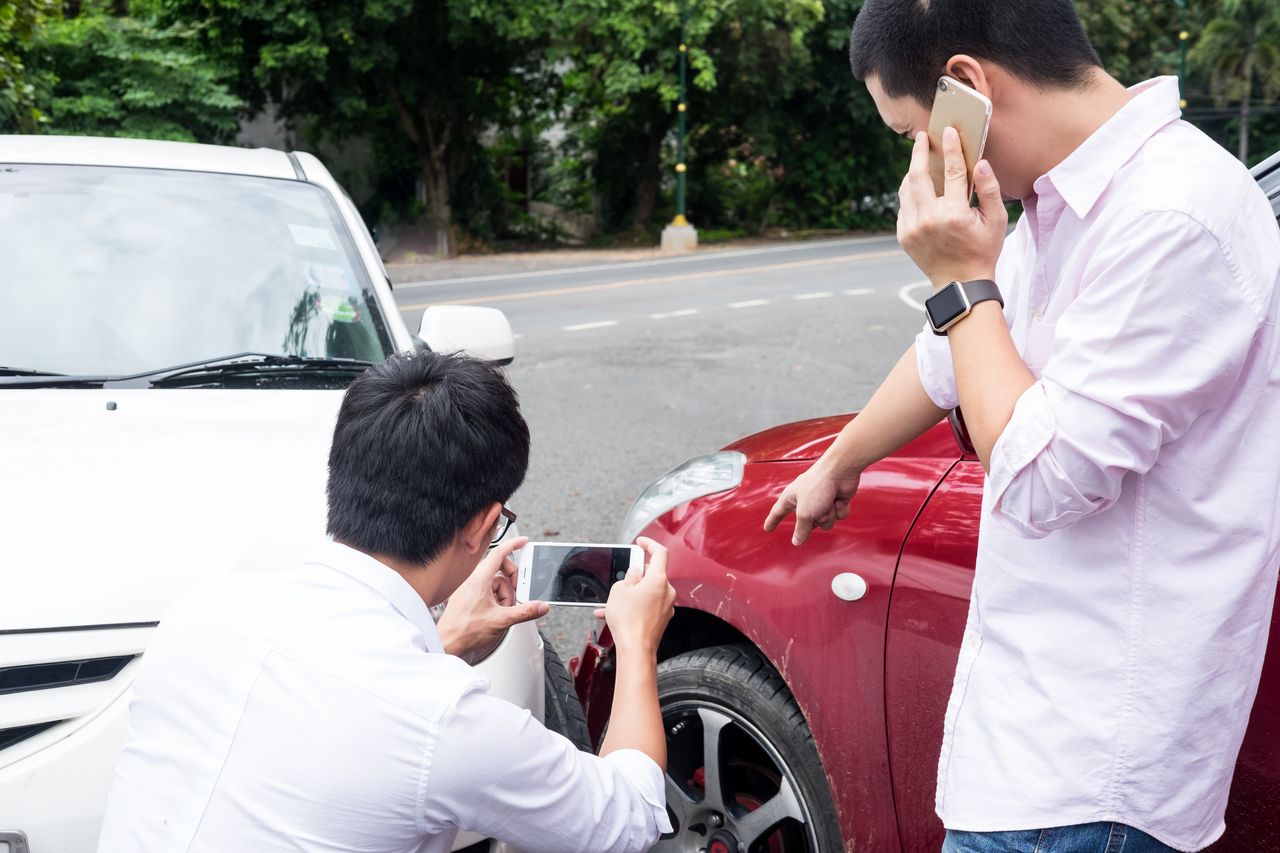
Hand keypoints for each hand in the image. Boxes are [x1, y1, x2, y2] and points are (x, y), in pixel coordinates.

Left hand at [437, 536, 548, 663]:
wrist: (448, 642)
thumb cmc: (465, 630)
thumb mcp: (502, 620)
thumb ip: (525, 612)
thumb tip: (541, 606)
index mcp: (480, 579)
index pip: (499, 553)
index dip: (513, 545)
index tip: (524, 542)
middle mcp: (474, 580)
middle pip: (500, 569)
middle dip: (512, 581)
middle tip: (517, 593)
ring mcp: (470, 588)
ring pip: (495, 583)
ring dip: (504, 595)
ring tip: (503, 611)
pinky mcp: (469, 597)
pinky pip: (487, 591)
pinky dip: (496, 599)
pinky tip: (497, 613)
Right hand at [598, 537, 675, 657]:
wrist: (636, 649)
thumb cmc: (628, 620)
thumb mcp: (620, 590)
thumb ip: (629, 576)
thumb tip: (636, 572)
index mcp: (659, 580)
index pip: (660, 553)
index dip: (650, 544)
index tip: (641, 542)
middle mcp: (667, 592)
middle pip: (653, 574)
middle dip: (637, 574)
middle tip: (622, 577)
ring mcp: (666, 606)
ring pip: (648, 592)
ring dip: (632, 593)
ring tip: (612, 601)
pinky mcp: (661, 619)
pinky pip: (647, 606)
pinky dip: (634, 606)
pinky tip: (616, 614)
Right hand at [763, 457, 861, 545]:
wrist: (840, 472)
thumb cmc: (818, 486)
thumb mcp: (805, 513)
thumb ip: (801, 530)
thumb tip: (796, 541)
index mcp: (791, 498)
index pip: (778, 512)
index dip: (772, 521)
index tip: (767, 528)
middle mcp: (805, 500)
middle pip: (807, 524)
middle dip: (815, 520)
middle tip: (817, 510)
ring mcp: (821, 501)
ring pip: (825, 523)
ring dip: (828, 515)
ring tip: (829, 502)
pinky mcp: (835, 501)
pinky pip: (837, 516)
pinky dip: (839, 510)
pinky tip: (839, 499)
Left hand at [897, 127, 1006, 287]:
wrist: (960, 283)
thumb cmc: (983, 250)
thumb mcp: (996, 220)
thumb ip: (989, 190)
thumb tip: (981, 163)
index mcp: (953, 214)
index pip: (953, 172)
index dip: (952, 148)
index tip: (948, 131)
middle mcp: (929, 219)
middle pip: (919, 175)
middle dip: (919, 152)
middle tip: (922, 137)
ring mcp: (912, 228)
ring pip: (906, 189)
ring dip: (912, 171)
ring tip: (919, 159)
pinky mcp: (903, 235)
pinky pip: (903, 206)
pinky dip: (910, 193)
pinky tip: (918, 186)